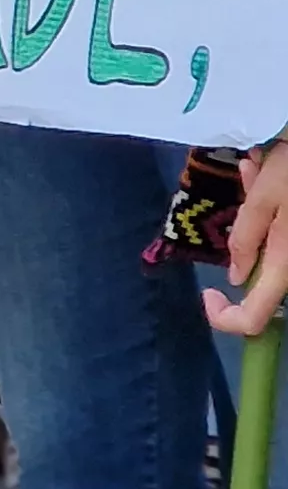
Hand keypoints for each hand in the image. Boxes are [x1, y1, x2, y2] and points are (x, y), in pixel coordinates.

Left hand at [211, 144, 287, 336]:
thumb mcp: (266, 194)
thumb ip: (248, 237)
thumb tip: (234, 277)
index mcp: (286, 261)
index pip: (254, 320)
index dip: (226, 317)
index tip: (208, 293)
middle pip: (262, 281)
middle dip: (243, 245)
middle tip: (244, 194)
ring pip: (269, 252)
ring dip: (256, 219)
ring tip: (259, 171)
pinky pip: (278, 234)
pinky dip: (270, 209)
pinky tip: (266, 168)